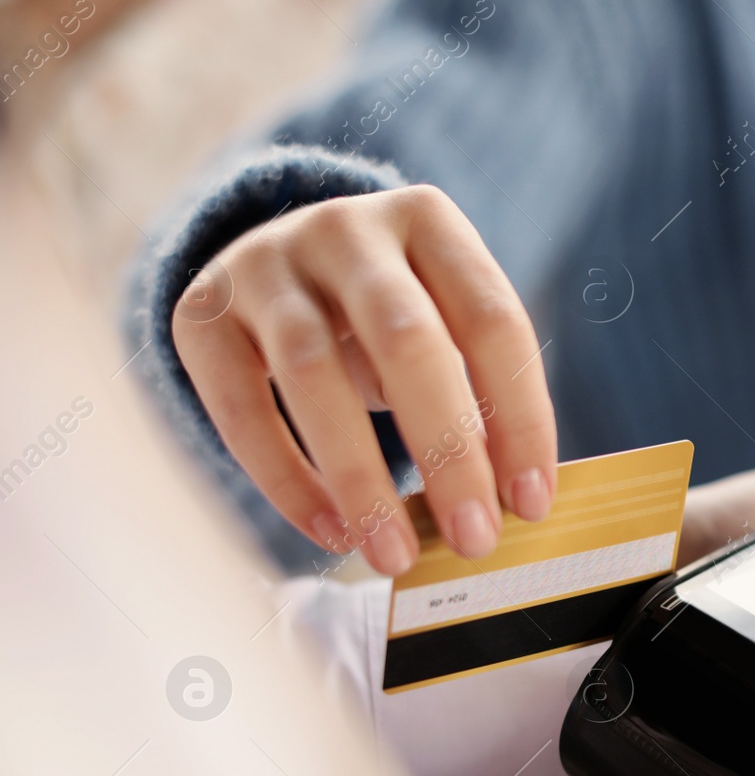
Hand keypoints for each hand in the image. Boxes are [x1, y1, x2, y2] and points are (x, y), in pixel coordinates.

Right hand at [171, 185, 557, 575]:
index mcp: (429, 221)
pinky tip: (331, 532)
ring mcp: (265, 264)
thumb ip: (478, 393)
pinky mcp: (201, 314)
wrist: (275, 267)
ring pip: (312, 373)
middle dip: (447, 450)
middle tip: (474, 538)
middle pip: (406, 339)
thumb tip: (513, 504)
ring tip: (393, 554)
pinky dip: (287, 480)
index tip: (533, 503)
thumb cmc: (382, 317)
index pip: (492, 321)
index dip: (520, 417)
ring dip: (361, 477)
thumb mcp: (442, 324)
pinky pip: (241, 407)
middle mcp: (346, 229)